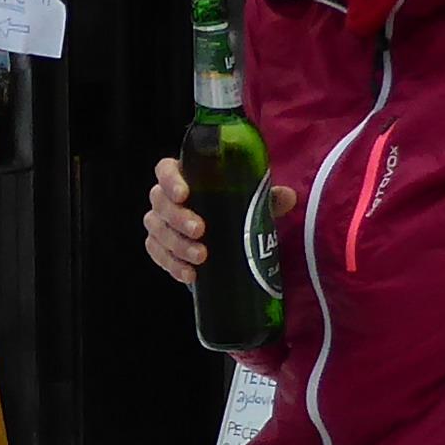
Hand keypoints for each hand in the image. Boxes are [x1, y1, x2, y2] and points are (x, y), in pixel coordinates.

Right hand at [143, 158, 294, 288]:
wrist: (228, 239)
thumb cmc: (235, 211)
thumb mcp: (252, 203)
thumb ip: (268, 197)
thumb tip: (288, 196)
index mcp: (185, 178)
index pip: (165, 171)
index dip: (170, 180)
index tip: (184, 194)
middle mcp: (167, 199)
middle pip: (159, 202)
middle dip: (178, 218)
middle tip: (200, 230)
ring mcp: (161, 224)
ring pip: (157, 231)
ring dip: (177, 245)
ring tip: (201, 257)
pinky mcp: (161, 248)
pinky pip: (157, 255)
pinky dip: (172, 265)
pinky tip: (190, 274)